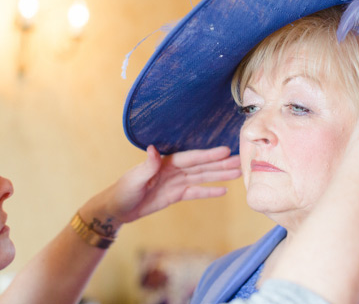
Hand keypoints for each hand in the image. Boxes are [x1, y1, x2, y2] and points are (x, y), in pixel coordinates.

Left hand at [81, 146, 240, 233]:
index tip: (226, 150)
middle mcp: (174, 170)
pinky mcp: (176, 195)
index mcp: (165, 163)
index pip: (191, 158)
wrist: (117, 209)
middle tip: (242, 160)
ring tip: (239, 172)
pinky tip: (224, 190)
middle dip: (222, 164)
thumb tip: (153, 150)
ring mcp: (177, 182)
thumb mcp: (133, 179)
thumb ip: (147, 166)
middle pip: (202, 166)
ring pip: (203, 177)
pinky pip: (196, 192)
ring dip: (220, 175)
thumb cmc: (122, 191)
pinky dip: (209, 191)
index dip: (208, 155)